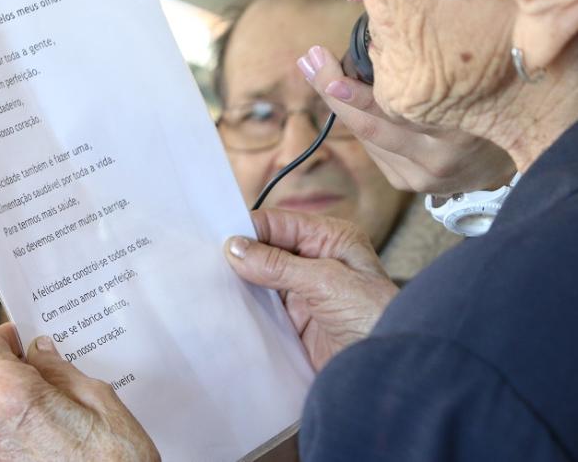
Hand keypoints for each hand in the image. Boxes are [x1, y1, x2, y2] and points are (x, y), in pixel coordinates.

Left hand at [0, 323, 159, 461]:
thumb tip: (40, 352)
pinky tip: (54, 444)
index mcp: (12, 398)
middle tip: (59, 386)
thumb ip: (59, 370)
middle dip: (21, 379)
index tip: (21, 339)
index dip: (3, 338)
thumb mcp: (98, 399)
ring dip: (21, 411)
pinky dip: (20, 436)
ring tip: (63, 422)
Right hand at [226, 208, 397, 371]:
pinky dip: (245, 309)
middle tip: (206, 262)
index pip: (278, 223)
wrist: (390, 371)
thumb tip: (235, 247)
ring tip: (211, 284)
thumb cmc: (375, 317)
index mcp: (329, 239)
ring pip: (260, 280)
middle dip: (240, 256)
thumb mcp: (326, 282)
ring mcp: (304, 292)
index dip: (248, 229)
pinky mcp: (295, 322)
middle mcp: (315, 261)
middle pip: (266, 250)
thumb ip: (278, 264)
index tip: (216, 239)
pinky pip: (262, 309)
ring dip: (240, 283)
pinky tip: (226, 308)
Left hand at [299, 45, 515, 194]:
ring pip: (368, 136)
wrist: (516, 154)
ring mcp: (423, 175)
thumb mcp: (463, 80)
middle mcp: (438, 157)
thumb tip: (371, 40)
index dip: (346, 85)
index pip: (386, 104)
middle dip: (332, 91)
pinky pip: (375, 150)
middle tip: (309, 62)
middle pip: (368, 124)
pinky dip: (365, 125)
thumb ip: (420, 69)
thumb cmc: (485, 100)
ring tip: (328, 75)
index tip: (318, 60)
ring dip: (346, 106)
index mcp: (456, 127)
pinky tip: (362, 106)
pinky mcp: (412, 185)